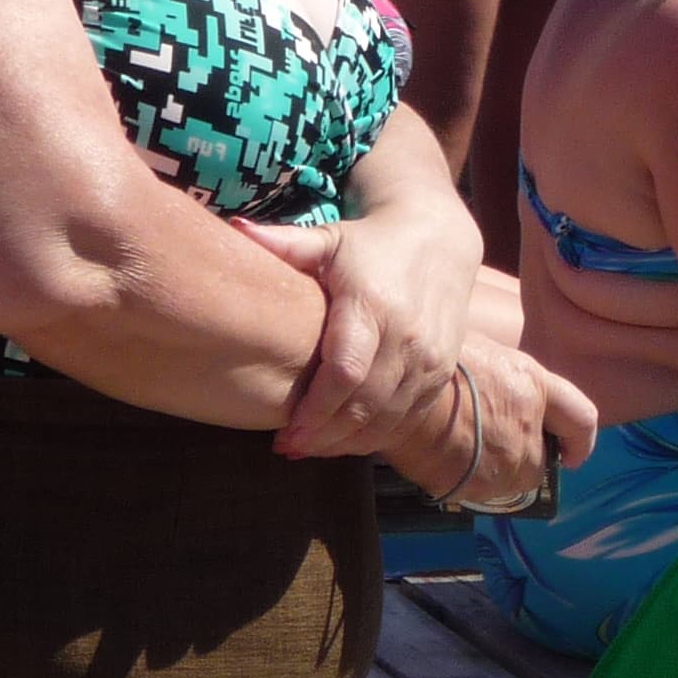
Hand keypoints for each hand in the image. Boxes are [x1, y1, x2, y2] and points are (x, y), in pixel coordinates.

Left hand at [240, 202, 478, 460]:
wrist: (440, 242)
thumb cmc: (370, 245)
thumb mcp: (329, 239)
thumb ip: (285, 244)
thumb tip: (236, 230)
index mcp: (374, 305)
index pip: (346, 372)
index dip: (315, 410)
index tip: (285, 432)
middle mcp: (408, 337)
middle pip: (364, 405)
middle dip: (324, 434)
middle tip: (287, 446)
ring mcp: (429, 359)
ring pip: (386, 419)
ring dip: (346, 442)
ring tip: (308, 447)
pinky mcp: (440, 374)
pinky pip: (407, 418)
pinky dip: (373, 436)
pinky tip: (342, 440)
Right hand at [384, 338, 596, 513]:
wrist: (391, 390)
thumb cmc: (430, 361)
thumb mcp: (480, 353)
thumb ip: (502, 378)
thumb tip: (500, 392)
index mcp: (532, 386)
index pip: (580, 419)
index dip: (580, 441)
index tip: (574, 454)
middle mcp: (528, 427)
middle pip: (542, 460)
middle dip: (525, 457)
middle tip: (493, 443)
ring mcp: (503, 461)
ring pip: (513, 481)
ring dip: (498, 473)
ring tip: (465, 451)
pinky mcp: (475, 486)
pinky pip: (482, 492)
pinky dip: (471, 483)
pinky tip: (447, 461)